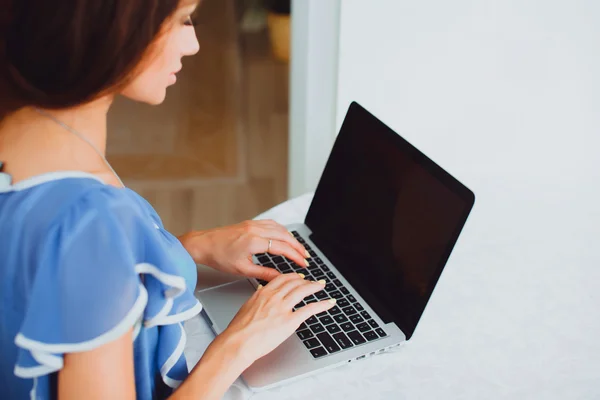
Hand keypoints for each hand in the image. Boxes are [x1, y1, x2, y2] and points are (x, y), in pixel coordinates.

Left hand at [180, 220, 309, 280]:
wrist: (203, 244)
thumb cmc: (219, 257)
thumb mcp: (243, 270)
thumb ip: (264, 273)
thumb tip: (279, 278)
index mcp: (253, 241)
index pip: (282, 248)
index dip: (295, 256)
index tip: (303, 264)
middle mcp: (255, 229)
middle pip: (284, 236)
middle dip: (298, 247)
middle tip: (306, 257)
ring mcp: (253, 224)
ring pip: (279, 228)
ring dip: (291, 238)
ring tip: (299, 248)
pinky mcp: (250, 223)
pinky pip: (271, 224)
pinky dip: (281, 230)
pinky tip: (285, 236)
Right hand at [220, 273, 335, 365]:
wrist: (237, 342)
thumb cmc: (239, 330)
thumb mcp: (246, 307)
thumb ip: (257, 298)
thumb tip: (261, 290)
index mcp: (263, 293)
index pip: (282, 279)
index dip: (293, 276)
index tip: (298, 277)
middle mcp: (274, 297)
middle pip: (295, 283)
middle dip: (306, 281)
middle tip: (313, 281)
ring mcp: (283, 308)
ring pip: (303, 291)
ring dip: (315, 286)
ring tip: (321, 285)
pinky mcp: (290, 321)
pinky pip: (310, 309)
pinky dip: (322, 304)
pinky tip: (328, 303)